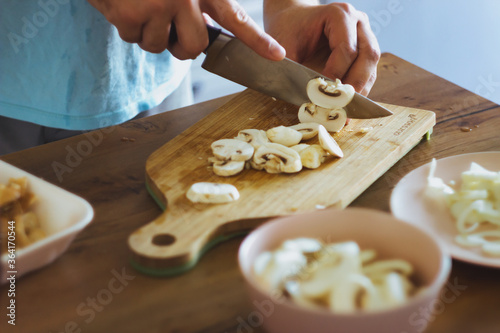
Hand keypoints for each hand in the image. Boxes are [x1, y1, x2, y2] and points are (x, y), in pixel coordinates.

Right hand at [87, 0, 284, 60]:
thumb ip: (197, 5)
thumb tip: (202, 40)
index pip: (235, 16)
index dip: (256, 39)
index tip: (277, 56)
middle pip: (194, 47)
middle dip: (181, 46)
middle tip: (169, 28)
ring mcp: (156, 5)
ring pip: (161, 47)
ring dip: (151, 34)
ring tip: (142, 5)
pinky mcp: (128, 15)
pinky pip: (135, 40)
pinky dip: (129, 28)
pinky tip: (124, 4)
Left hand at [264, 1, 379, 94]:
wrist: (293, 20)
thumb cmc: (289, 30)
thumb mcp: (286, 48)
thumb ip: (294, 70)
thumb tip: (306, 101)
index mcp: (340, 14)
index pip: (347, 49)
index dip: (337, 73)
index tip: (323, 91)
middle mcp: (358, 22)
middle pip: (369, 56)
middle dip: (355, 84)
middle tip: (341, 104)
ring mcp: (365, 35)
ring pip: (372, 66)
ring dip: (360, 89)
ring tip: (344, 107)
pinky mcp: (365, 50)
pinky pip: (369, 72)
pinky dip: (359, 89)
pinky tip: (346, 102)